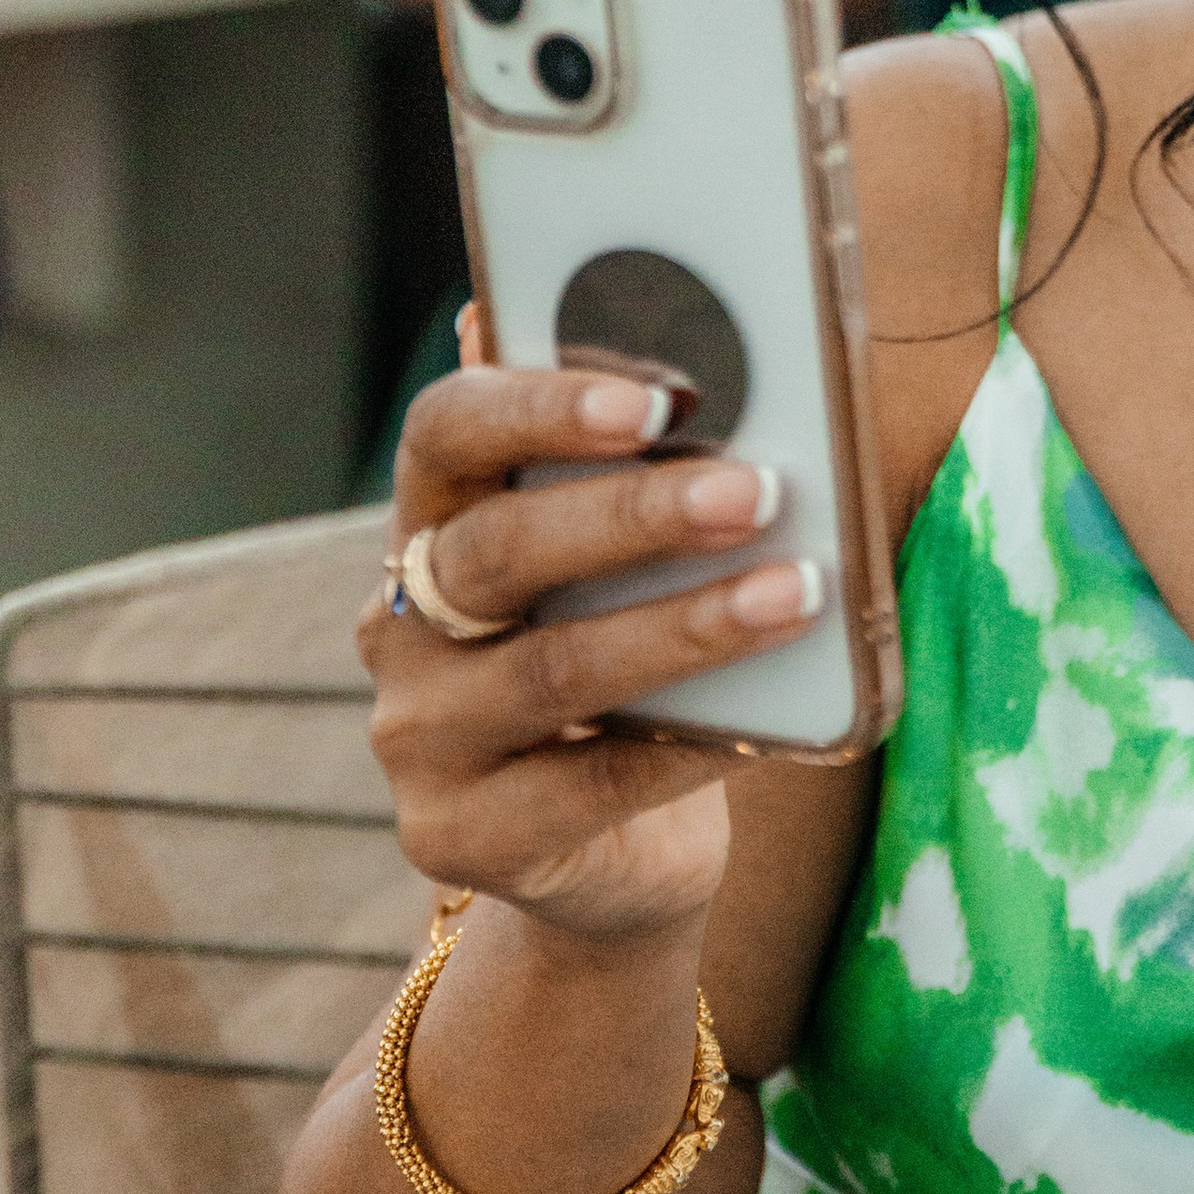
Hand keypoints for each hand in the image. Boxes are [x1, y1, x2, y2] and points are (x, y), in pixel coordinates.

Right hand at [364, 357, 828, 945]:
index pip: (447, 432)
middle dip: (634, 515)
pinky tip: (767, 726)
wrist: (611, 853)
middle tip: (756, 490)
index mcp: (431, 522)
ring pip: (553, 671)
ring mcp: (416, 735)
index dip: (540, 407)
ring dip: (685, 630)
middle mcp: (399, 623)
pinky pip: (584, 788)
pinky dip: (686, 751)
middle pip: (499, 549)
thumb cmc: (630, 671)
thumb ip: (625, 467)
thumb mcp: (622, 570)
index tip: (655, 398)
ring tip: (793, 594)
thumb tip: (657, 340)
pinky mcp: (452, 834)